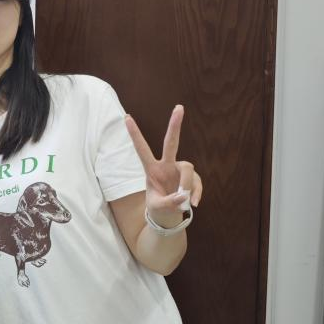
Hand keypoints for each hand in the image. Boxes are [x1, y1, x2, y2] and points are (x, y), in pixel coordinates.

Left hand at [125, 105, 203, 227]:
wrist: (168, 216)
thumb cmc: (158, 208)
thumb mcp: (158, 208)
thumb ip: (169, 203)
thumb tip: (183, 196)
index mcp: (151, 169)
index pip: (142, 149)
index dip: (135, 134)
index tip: (126, 117)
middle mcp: (166, 165)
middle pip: (171, 142)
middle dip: (175, 125)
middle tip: (179, 107)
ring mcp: (179, 170)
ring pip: (188, 168)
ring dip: (187, 184)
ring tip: (185, 201)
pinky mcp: (191, 177)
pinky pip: (197, 182)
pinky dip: (197, 193)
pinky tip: (194, 204)